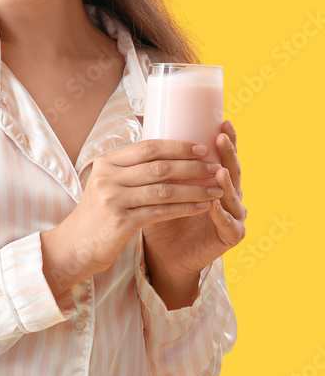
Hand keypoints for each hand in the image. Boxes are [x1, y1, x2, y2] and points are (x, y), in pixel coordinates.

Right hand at [42, 139, 221, 299]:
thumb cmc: (99, 214)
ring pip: (164, 189)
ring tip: (216, 189)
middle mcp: (107, 177)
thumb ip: (131, 170)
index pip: (147, 148)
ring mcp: (112, 199)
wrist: (75, 245)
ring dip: (194, 189)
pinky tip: (202, 207)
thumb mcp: (108, 184)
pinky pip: (161, 212)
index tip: (203, 149)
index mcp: (105, 162)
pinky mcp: (120, 222)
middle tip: (216, 168)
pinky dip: (185, 208)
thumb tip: (170, 154)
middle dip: (192, 166)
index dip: (178, 146)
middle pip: (158, 167)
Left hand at [142, 121, 246, 306]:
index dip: (226, 140)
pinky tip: (214, 204)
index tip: (223, 121)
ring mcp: (233, 215)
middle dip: (229, 153)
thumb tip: (142, 124)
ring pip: (233, 195)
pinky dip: (221, 213)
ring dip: (225, 182)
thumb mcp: (157, 186)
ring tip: (218, 169)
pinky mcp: (230, 237)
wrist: (163, 254)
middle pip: (232, 170)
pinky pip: (228, 223)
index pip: (223, 156)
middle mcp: (228, 195)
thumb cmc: (158, 216)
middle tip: (223, 136)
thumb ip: (159, 163)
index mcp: (214, 180)